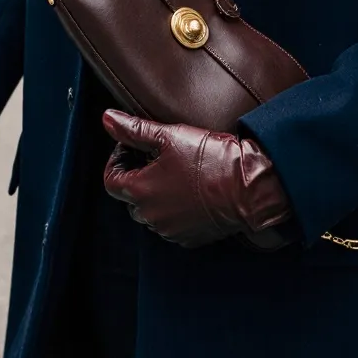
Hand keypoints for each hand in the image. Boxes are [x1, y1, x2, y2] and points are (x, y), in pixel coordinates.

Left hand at [101, 109, 295, 248]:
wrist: (249, 187)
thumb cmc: (210, 159)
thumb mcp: (169, 136)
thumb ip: (134, 129)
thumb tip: (108, 119)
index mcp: (139, 191)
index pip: (111, 179)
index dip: (118, 159)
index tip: (134, 146)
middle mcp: (150, 216)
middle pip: (130, 197)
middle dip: (139, 176)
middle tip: (159, 156)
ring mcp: (170, 230)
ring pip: (152, 211)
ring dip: (158, 194)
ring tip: (179, 172)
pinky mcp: (190, 238)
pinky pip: (173, 223)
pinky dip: (176, 209)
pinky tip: (193, 190)